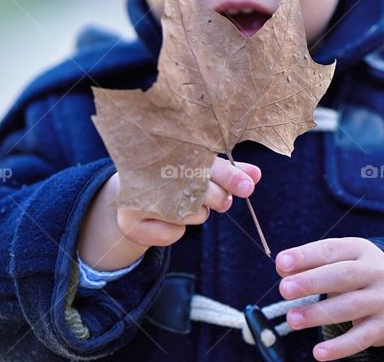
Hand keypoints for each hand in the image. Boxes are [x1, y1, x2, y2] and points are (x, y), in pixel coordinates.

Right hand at [78, 156, 260, 270]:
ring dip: (196, 213)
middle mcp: (148, 170)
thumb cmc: (172, 178)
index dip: (229, 174)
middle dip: (218, 197)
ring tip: (185, 204)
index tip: (250, 184)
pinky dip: (176, 231)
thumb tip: (256, 175)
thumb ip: (227, 173)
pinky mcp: (130, 221)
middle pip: (196, 189)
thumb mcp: (198, 170)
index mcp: (168, 150)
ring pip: (188, 214)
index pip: (203, 161)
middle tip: (225, 201)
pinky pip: (172, 233)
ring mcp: (137, 196)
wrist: (127, 196)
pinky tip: (165, 220)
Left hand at [275, 237, 383, 360]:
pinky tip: (318, 353)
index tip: (281, 263)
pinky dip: (340, 347)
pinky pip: (361, 338)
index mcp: (358, 249)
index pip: (330, 250)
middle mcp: (374, 272)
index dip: (305, 256)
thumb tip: (282, 269)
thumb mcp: (339, 261)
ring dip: (318, 313)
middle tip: (284, 289)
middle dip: (311, 282)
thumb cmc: (357, 274)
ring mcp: (381, 299)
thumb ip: (310, 263)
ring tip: (292, 319)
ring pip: (350, 306)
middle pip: (342, 276)